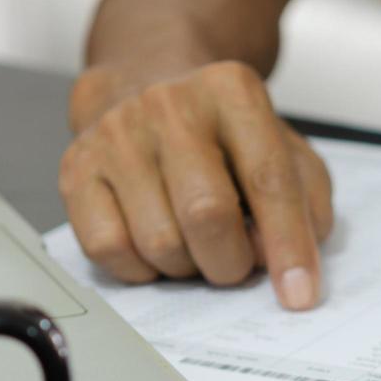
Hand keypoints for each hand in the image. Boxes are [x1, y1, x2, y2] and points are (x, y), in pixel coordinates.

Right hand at [59, 60, 333, 309]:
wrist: (144, 85)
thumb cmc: (223, 134)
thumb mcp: (284, 148)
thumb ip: (304, 201)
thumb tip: (286, 260)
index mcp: (232, 91)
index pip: (268, 180)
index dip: (289, 245)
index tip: (299, 295)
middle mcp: (169, 105)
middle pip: (207, 215)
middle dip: (231, 262)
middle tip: (237, 263)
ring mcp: (116, 136)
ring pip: (159, 242)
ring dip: (188, 266)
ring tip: (195, 245)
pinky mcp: (76, 169)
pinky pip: (109, 250)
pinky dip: (141, 269)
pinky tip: (155, 247)